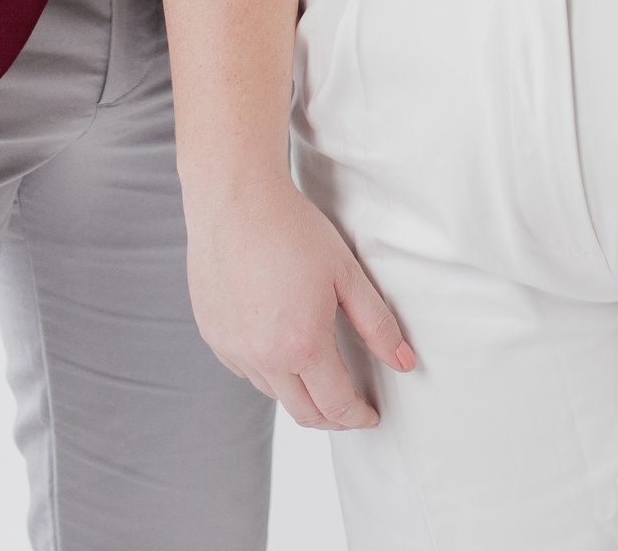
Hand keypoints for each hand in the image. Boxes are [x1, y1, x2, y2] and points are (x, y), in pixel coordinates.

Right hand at [186, 175, 414, 430]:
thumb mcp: (346, 273)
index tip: (370, 415)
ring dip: (299, 392)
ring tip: (316, 370)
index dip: (358, 416)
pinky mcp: (213, 336)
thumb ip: (377, 323)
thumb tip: (404, 362)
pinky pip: (245, 369)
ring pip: (273, 393)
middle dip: (332, 418)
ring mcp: (233, 350)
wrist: (235, 200)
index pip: (336, 406)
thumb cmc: (291, 229)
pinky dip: (267, 369)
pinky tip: (278, 344)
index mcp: (302, 346)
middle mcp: (264, 358)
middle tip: (349, 406)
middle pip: (303, 414)